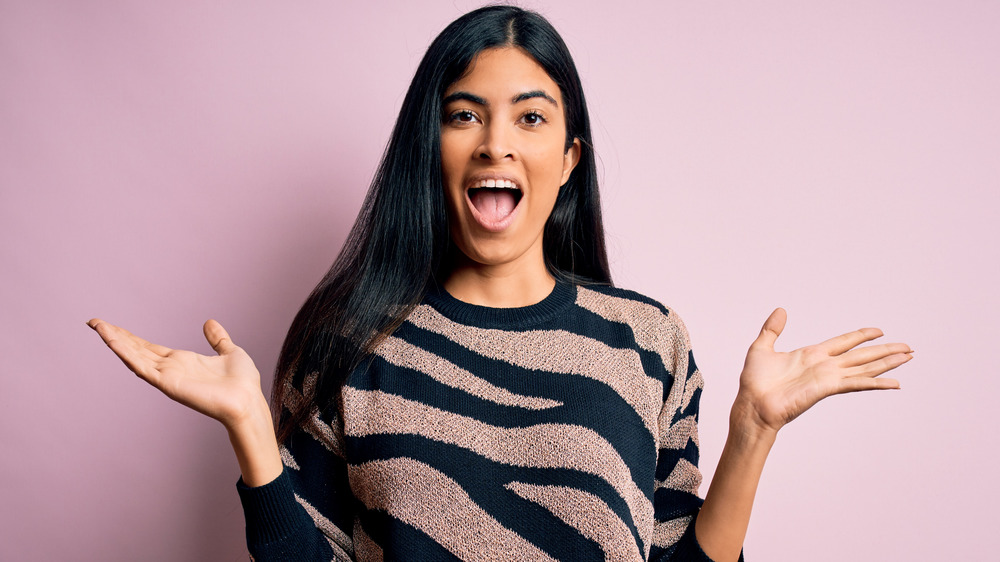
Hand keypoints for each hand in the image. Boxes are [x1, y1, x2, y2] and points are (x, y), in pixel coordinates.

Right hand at [87, 318, 266, 430]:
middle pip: (136, 349)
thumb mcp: (230, 352)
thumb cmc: (242, 383)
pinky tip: (112, 341)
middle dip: (116, 336)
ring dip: (115, 341)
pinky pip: (142, 367)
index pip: (148, 347)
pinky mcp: (167, 383)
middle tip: (95, 322)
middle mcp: (170, 369)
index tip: (112, 326)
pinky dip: (126, 353)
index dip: (130, 337)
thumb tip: (209, 323)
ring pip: (134, 356)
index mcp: (181, 361)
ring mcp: (166, 377)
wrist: (247, 401)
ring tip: (97, 326)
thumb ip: (218, 339)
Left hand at [733, 308, 911, 434]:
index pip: (844, 342)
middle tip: (909, 347)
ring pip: (865, 367)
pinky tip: (895, 382)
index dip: (862, 336)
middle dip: (885, 350)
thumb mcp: (762, 347)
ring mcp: (828, 377)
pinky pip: (857, 383)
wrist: (752, 404)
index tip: (879, 330)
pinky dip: (876, 382)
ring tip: (909, 357)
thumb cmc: (755, 382)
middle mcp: (825, 366)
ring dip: (888, 362)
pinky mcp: (828, 388)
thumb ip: (772, 329)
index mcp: (812, 355)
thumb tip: (780, 309)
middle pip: (862, 355)